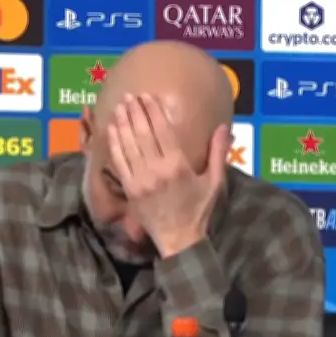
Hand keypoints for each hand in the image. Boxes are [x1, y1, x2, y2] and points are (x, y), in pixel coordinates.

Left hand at [107, 94, 229, 257]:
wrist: (179, 239)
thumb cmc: (198, 210)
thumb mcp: (214, 182)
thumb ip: (218, 153)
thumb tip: (224, 127)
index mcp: (178, 165)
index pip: (162, 131)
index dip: (153, 111)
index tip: (147, 96)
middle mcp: (157, 170)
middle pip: (142, 134)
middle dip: (135, 112)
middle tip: (129, 96)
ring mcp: (140, 179)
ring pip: (128, 145)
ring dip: (122, 123)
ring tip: (119, 106)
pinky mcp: (129, 189)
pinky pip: (119, 161)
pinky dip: (115, 144)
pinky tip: (111, 130)